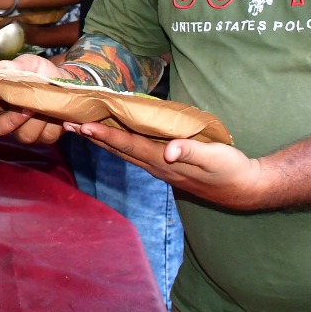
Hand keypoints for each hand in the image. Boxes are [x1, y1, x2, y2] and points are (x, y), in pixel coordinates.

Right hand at [0, 53, 69, 143]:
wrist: (67, 83)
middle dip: (12, 120)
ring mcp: (26, 128)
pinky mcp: (44, 136)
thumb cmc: (43, 73)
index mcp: (1, 97)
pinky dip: (53, 126)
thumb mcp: (32, 64)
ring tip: (45, 108)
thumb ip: (18, 65)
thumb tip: (1, 66)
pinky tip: (57, 115)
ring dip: (36, 123)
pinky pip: (45, 137)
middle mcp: (9, 116)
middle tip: (26, 108)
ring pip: (24, 135)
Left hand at [65, 123, 267, 211]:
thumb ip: (192, 151)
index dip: (105, 135)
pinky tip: (111, 135)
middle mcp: (156, 165)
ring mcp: (159, 167)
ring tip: (79, 128)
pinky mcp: (166, 165)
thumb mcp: (215, 158)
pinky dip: (118, 141)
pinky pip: (135, 151)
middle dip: (92, 136)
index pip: (128, 145)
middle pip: (118, 148)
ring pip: (123, 150)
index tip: (83, 125)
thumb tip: (170, 150)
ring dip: (100, 139)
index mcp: (164, 161)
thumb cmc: (230, 170)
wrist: (244, 188)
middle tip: (67, 122)